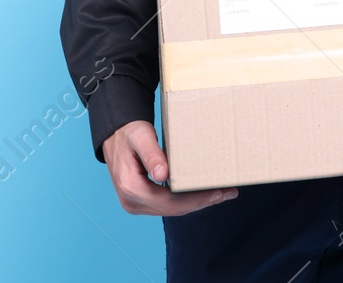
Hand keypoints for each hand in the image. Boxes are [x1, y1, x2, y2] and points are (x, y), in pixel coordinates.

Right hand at [102, 120, 237, 215]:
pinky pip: (167, 204)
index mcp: (131, 188)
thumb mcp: (140, 137)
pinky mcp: (141, 200)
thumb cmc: (129, 132)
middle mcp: (131, 201)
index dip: (195, 200)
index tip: (217, 193)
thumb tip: (163, 175)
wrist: (115, 134)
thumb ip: (151, 154)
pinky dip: (186, 200)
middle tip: (228, 193)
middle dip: (201, 202)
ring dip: (196, 203)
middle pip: (173, 209)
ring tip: (221, 193)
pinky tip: (202, 193)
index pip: (169, 202)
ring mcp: (135, 203)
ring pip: (171, 209)